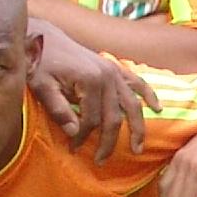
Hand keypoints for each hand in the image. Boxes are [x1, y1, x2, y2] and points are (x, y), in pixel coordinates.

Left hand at [30, 34, 150, 160]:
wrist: (41, 36)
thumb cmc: (38, 62)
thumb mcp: (41, 86)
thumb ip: (58, 110)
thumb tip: (74, 133)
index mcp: (89, 80)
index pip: (92, 120)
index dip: (83, 137)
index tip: (72, 148)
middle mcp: (107, 76)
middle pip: (114, 117)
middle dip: (108, 142)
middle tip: (101, 161)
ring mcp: (114, 71)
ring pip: (132, 105)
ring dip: (137, 128)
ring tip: (138, 148)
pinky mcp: (115, 67)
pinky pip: (138, 83)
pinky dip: (149, 95)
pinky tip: (158, 108)